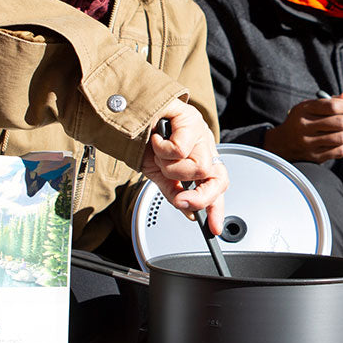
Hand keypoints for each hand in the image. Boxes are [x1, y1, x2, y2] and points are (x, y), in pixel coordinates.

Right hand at [141, 99, 228, 233]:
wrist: (124, 114)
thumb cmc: (143, 140)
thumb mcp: (159, 174)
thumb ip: (175, 192)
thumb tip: (190, 213)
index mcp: (200, 158)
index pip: (217, 185)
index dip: (216, 207)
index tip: (213, 228)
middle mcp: (204, 145)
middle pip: (218, 178)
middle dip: (199, 196)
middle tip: (180, 198)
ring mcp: (199, 131)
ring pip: (200, 167)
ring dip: (172, 168)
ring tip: (159, 155)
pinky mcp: (190, 118)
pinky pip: (182, 149)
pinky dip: (163, 150)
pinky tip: (157, 139)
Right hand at [264, 91, 342, 162]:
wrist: (281, 143)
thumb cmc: (301, 122)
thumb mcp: (310, 107)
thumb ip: (331, 101)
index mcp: (304, 110)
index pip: (333, 106)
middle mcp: (305, 126)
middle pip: (339, 122)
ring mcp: (308, 143)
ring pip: (341, 138)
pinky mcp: (313, 156)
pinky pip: (339, 151)